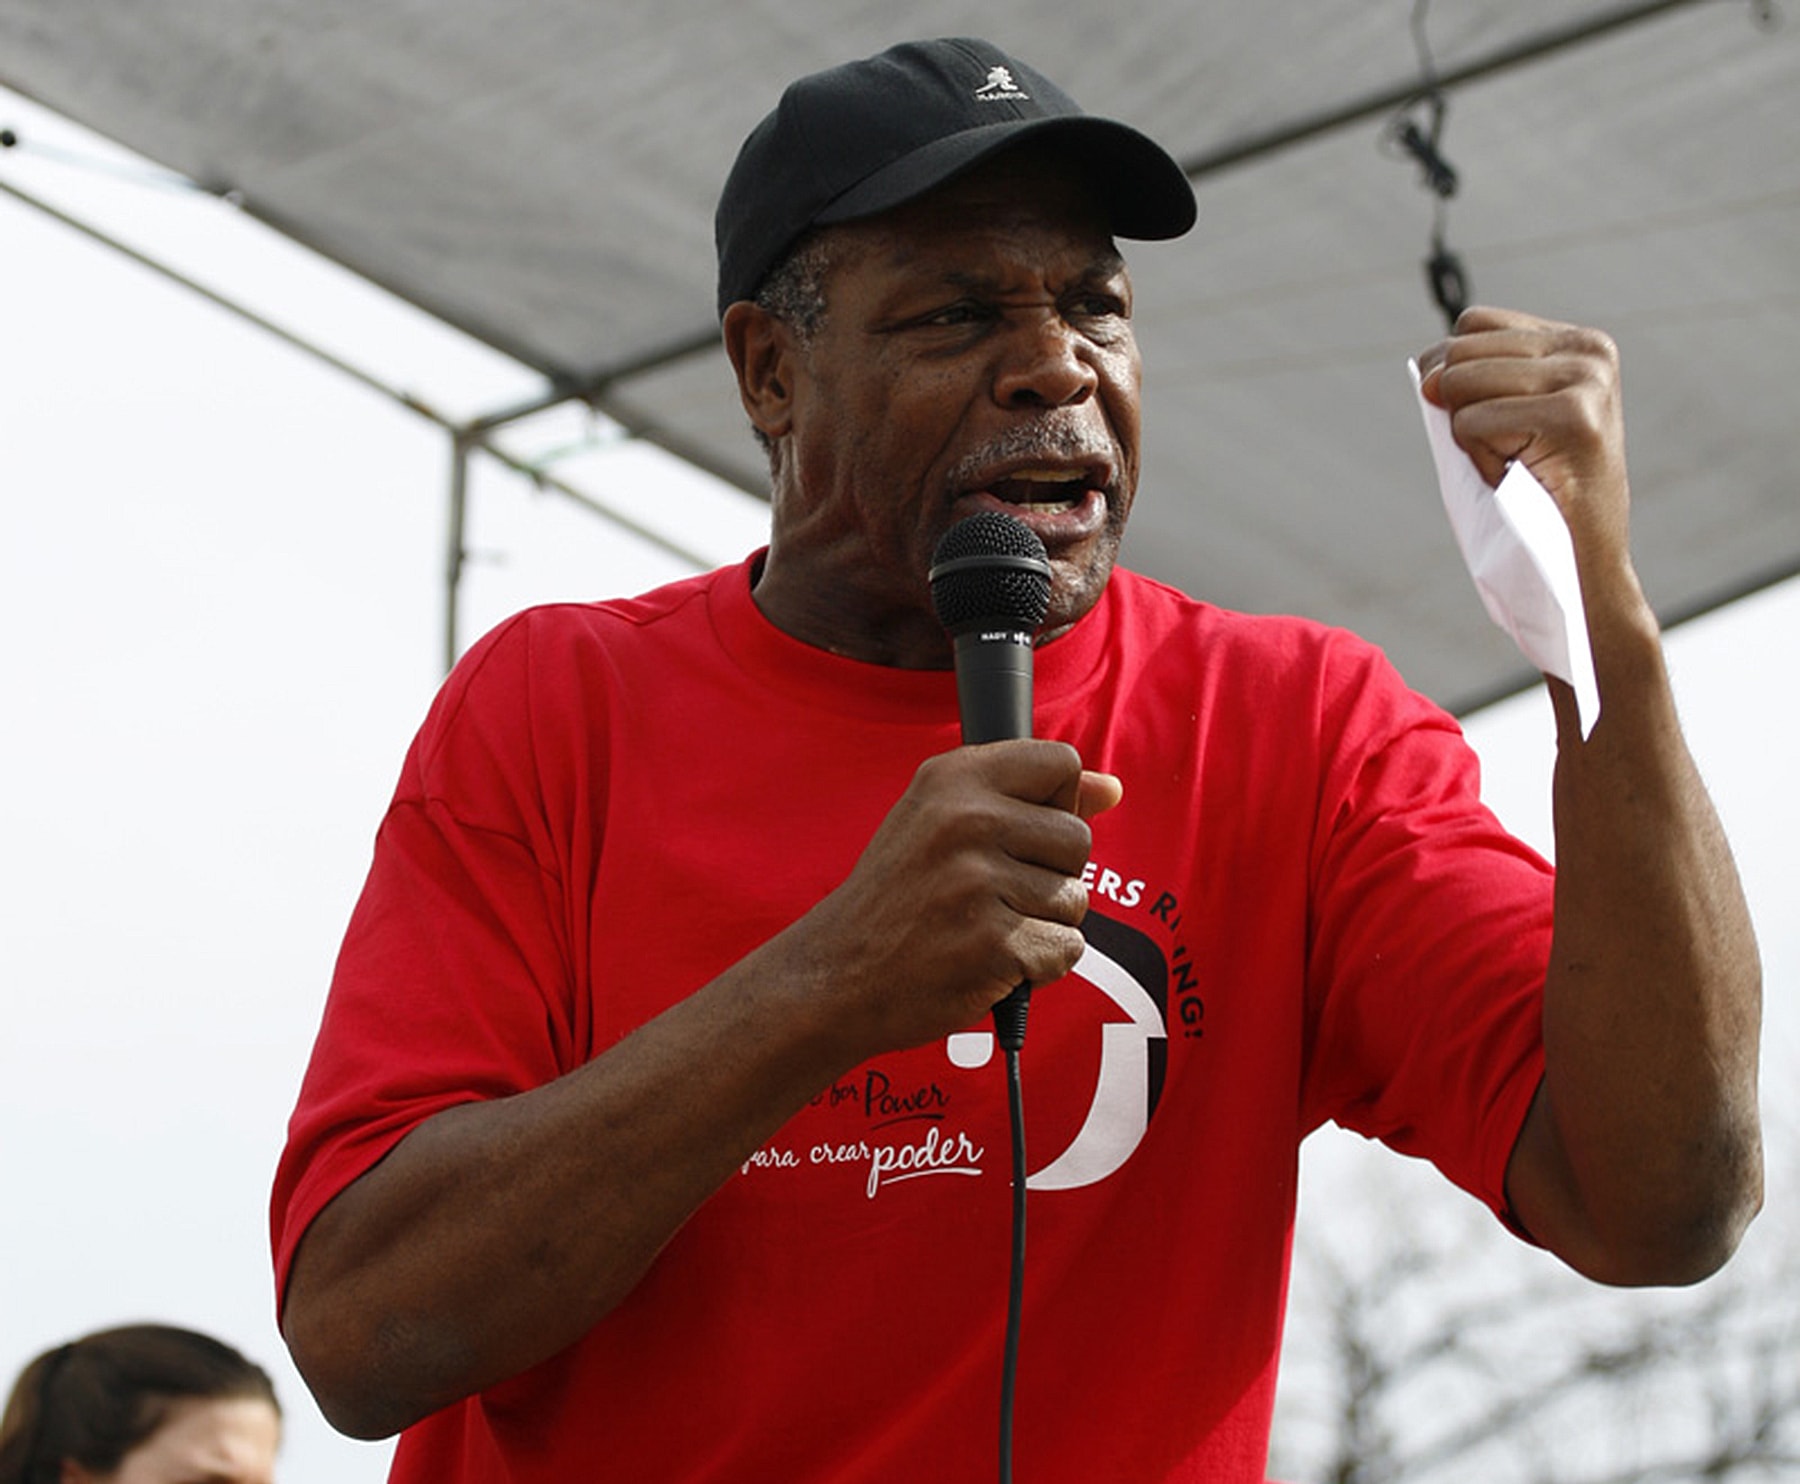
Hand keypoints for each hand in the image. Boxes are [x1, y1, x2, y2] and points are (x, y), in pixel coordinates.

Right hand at [802, 739, 1119, 1057]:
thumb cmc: (897, 895)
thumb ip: (1027, 796)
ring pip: (1076, 899)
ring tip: (983, 926)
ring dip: (1041, 922)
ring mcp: (980, 884)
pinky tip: (989, 960)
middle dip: (1051, 873)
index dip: (1055, 803)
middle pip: (1079, 838)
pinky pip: (1067, 949)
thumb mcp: (940, 821)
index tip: (1020, 833)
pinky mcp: (995, 945)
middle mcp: (967, 821)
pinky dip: (1038, 965)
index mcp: (953, 778)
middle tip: (991, 892)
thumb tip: (1111, 788)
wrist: (836, 974)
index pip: (1061, 762)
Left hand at [1416, 306, 1631, 567]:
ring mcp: (1586, 380)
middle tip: (1504, 451)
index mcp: (1574, 342)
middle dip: (1458, 409)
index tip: (1491, 422)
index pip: (1473, 323)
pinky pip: (1471, 423)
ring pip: (1461, 384)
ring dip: (1469, 437)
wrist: (1581, 557)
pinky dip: (1477, 459)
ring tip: (1514, 463)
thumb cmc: (1531, 491)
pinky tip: (1518, 477)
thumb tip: (1425, 369)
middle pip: (1460, 352)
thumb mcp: (1500, 422)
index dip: (1451, 372)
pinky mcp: (1574, 416)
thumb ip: (1468, 382)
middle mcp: (1588, 351)